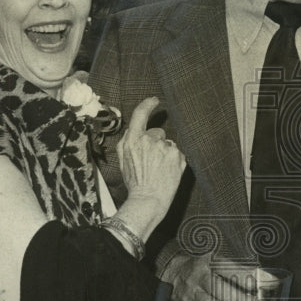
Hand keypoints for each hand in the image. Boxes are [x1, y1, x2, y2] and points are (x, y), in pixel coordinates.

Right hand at [116, 96, 187, 223]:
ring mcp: (165, 148)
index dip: (148, 104)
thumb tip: (133, 129)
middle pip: (157, 133)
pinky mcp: (178, 156)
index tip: (154, 100)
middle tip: (151, 161)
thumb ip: (127, 141)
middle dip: (156, 143)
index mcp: (133, 140)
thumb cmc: (135, 181)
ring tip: (159, 169)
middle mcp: (150, 141)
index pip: (140, 114)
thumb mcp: (122, 159)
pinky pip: (177, 153)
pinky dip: (174, 161)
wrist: (149, 199)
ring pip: (168, 144)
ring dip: (166, 153)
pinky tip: (167, 171)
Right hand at [165, 254, 261, 300]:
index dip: (242, 277)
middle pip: (219, 289)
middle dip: (239, 300)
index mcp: (207, 263)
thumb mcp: (215, 260)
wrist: (172, 275)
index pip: (226, 268)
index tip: (258, 286)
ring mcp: (191, 295)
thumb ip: (236, 269)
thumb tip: (264, 280)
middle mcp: (198, 277)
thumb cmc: (201, 269)